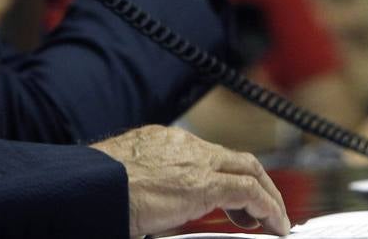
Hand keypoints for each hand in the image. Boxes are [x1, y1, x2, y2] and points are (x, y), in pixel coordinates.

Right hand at [91, 125, 289, 236]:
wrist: (92, 186)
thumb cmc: (98, 188)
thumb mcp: (129, 181)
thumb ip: (151, 189)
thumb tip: (156, 212)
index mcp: (162, 142)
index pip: (207, 155)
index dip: (225, 174)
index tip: (231, 198)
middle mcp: (182, 144)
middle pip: (234, 157)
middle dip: (255, 181)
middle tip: (264, 207)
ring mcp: (195, 160)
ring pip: (249, 169)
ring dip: (267, 195)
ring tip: (275, 219)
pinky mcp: (204, 184)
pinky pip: (248, 192)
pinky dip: (267, 208)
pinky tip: (274, 225)